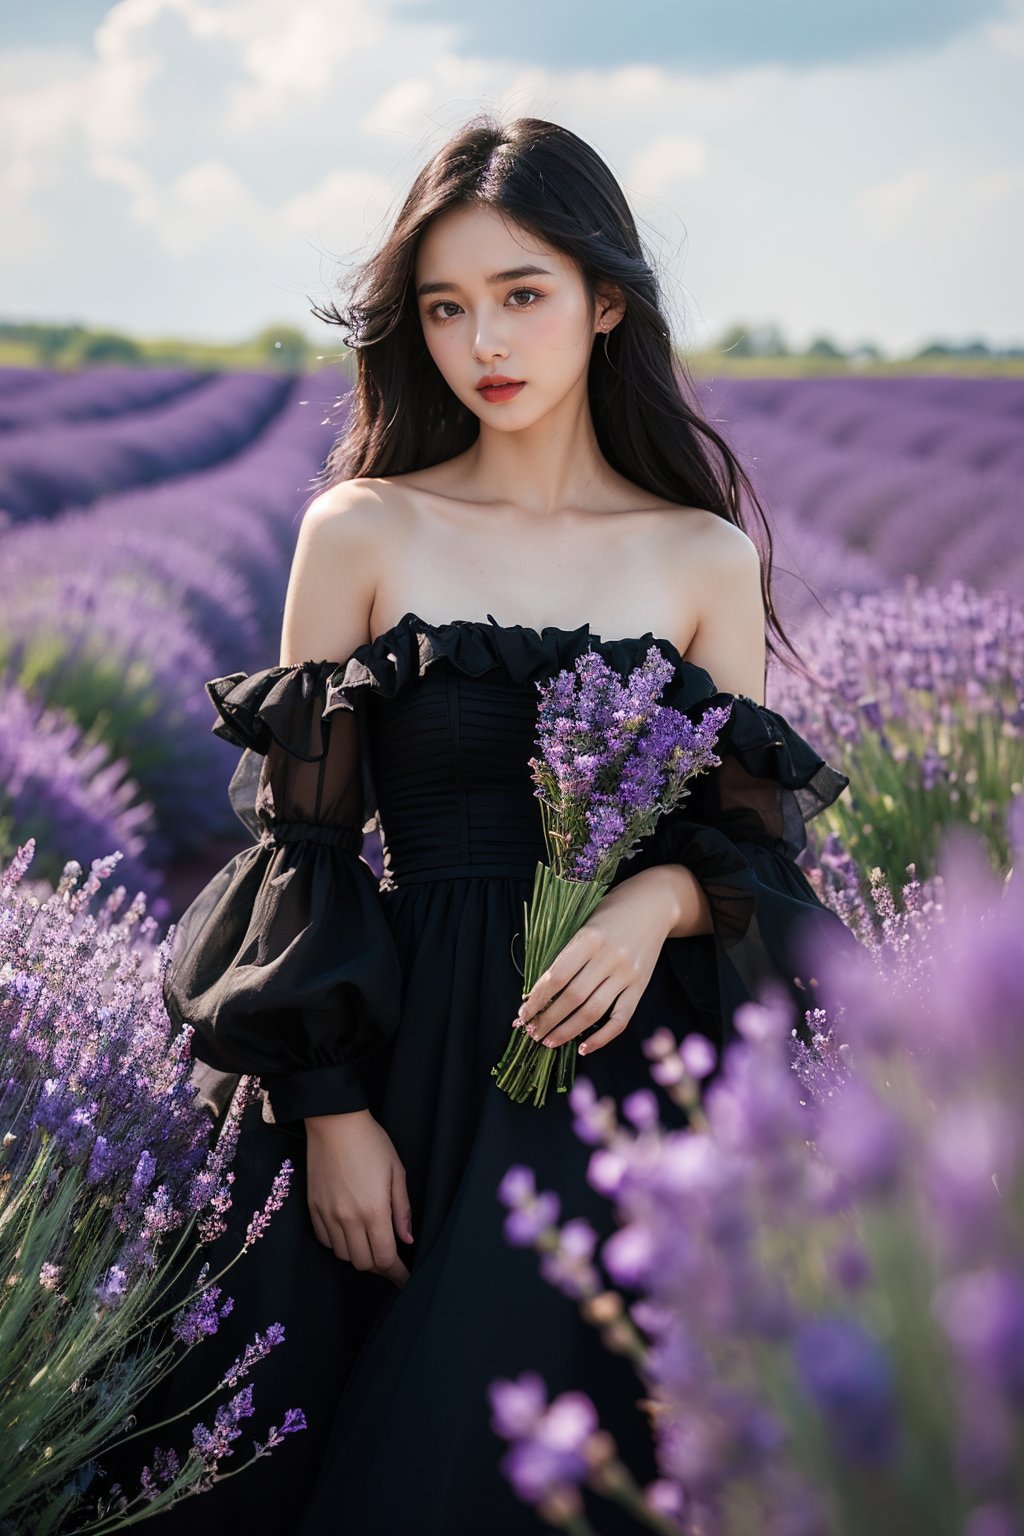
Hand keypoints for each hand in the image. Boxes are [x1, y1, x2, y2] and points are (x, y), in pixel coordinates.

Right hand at [304, 1110, 412, 1288]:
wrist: (334, 1122)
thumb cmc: (371, 1143)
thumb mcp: (396, 1172)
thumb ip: (402, 1210)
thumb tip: (407, 1240)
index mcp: (373, 1210)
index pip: (385, 1258)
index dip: (397, 1274)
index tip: (405, 1281)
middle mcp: (348, 1218)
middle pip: (363, 1263)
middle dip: (380, 1267)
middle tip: (390, 1259)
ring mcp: (327, 1214)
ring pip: (343, 1255)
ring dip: (358, 1256)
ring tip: (370, 1244)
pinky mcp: (313, 1208)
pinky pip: (325, 1240)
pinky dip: (339, 1244)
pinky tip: (349, 1232)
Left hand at [516, 866, 682, 1056]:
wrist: (654, 904)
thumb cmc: (611, 910)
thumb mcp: (584, 921)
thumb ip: (567, 952)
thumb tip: (538, 989)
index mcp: (590, 937)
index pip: (556, 976)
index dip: (537, 999)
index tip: (523, 1013)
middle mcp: (610, 957)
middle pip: (572, 998)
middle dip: (547, 1019)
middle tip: (531, 1032)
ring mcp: (627, 973)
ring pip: (593, 1012)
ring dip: (567, 1031)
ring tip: (549, 1042)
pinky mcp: (641, 986)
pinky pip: (621, 1019)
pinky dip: (602, 1037)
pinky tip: (583, 1047)